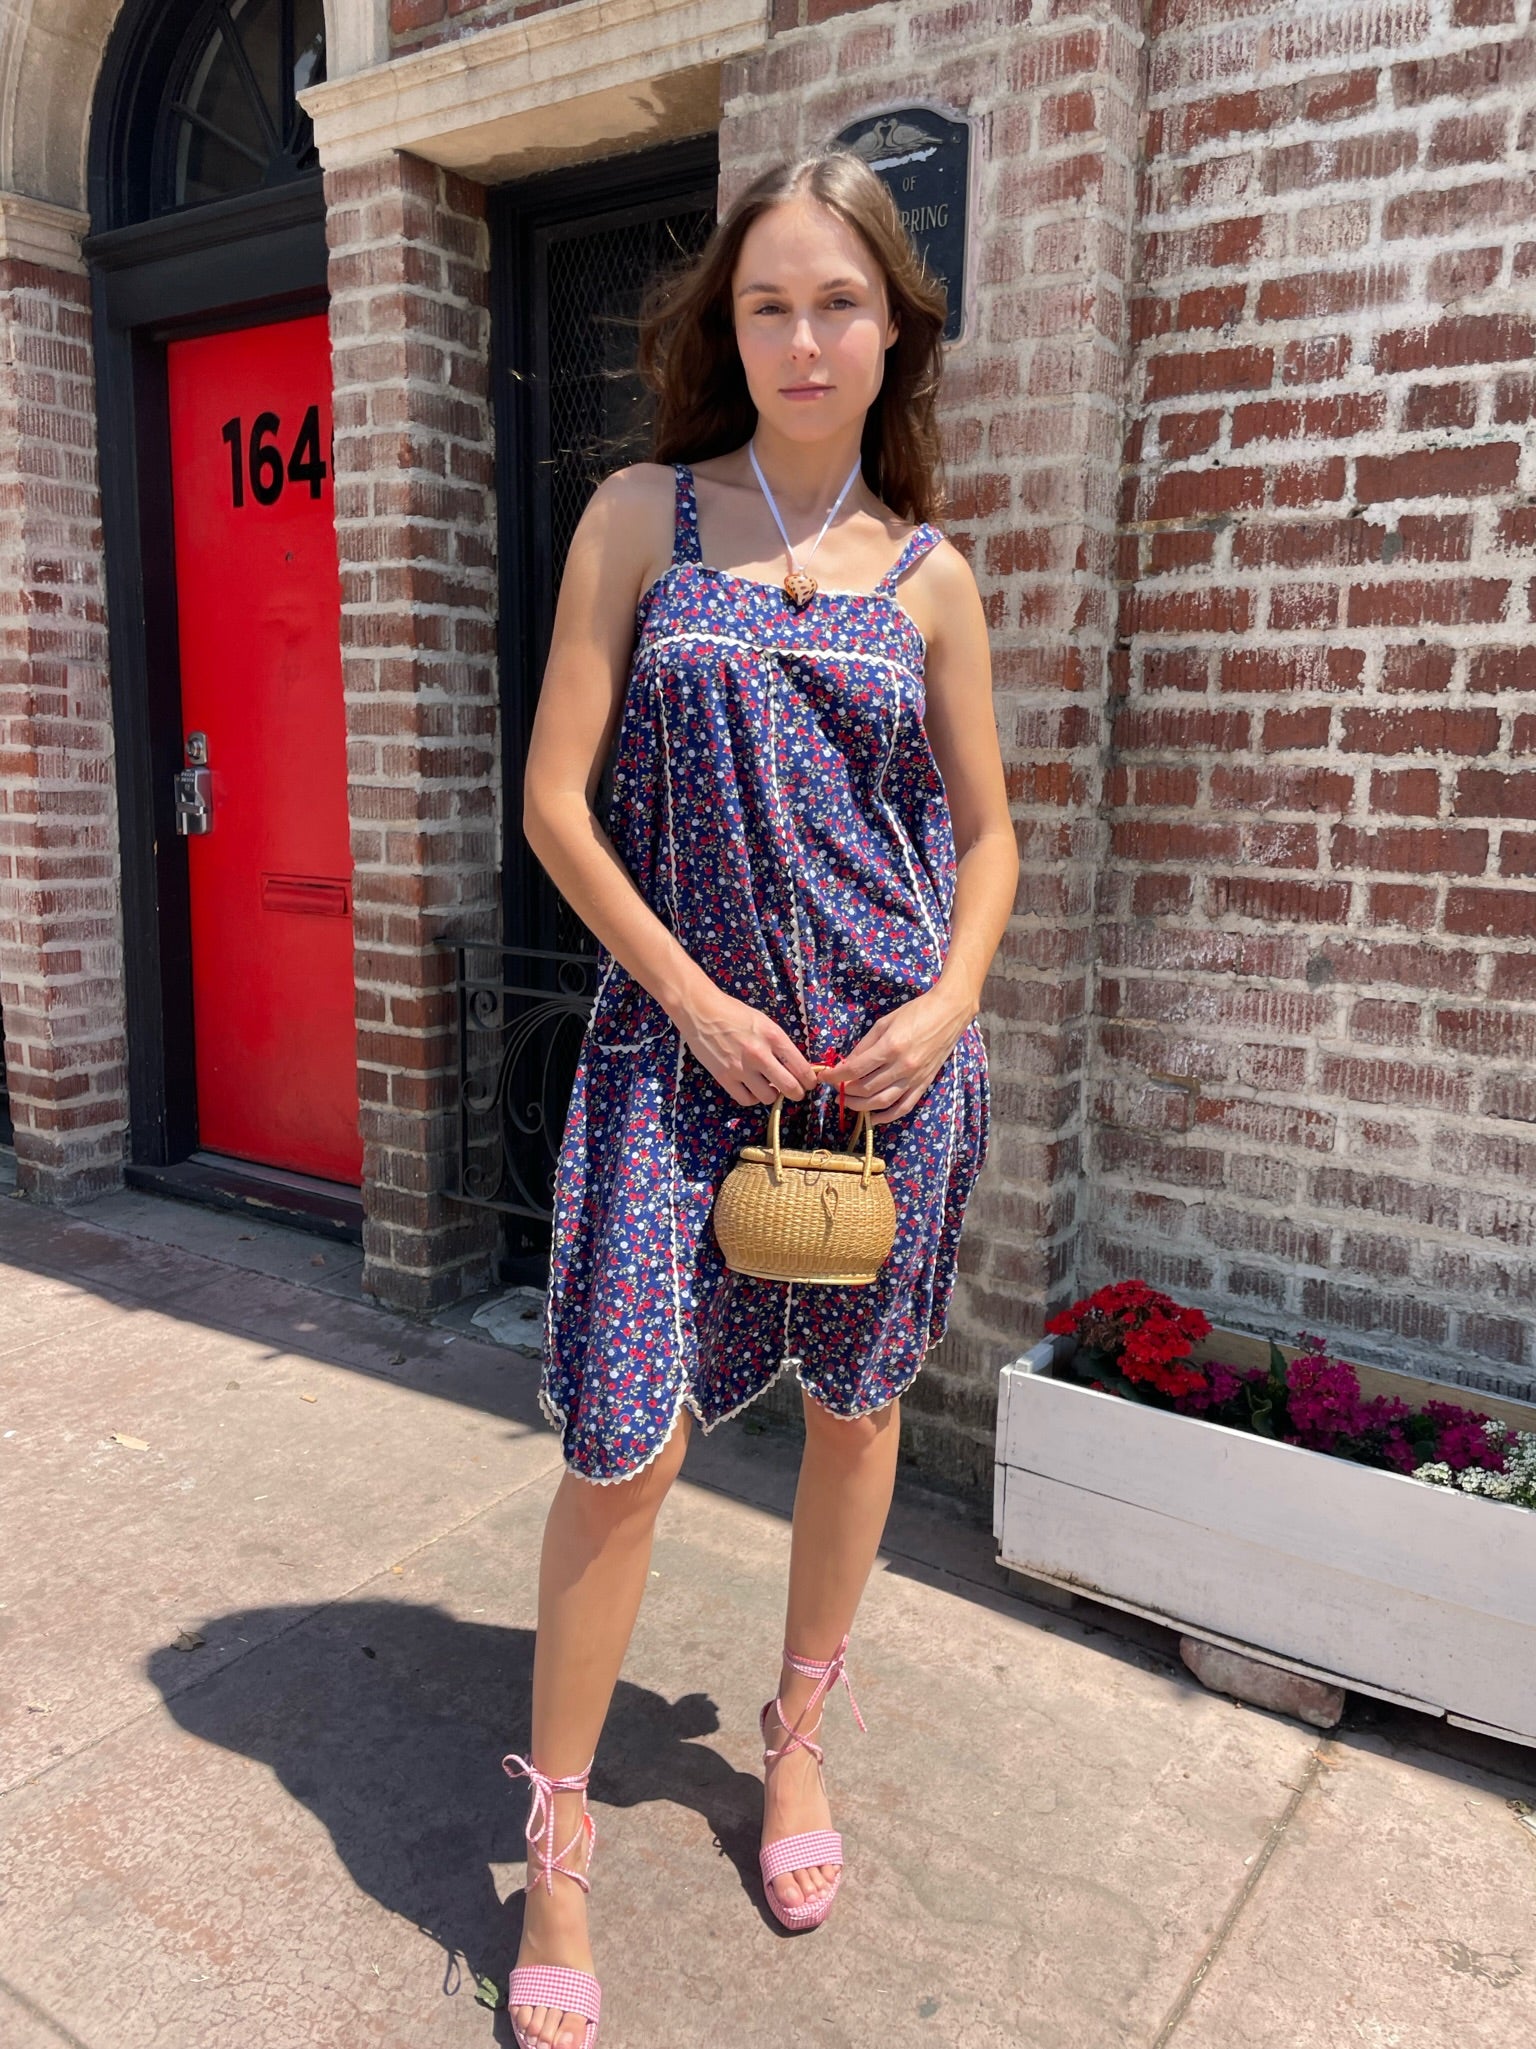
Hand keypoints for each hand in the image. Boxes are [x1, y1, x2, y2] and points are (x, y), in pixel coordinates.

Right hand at [673, 987, 822, 1107]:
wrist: (701, 1011)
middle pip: (789, 1087)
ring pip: (769, 1097)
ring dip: (773, 1095)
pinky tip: (753, 1090)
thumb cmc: (734, 1013)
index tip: (809, 1083)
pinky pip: (746, 1099)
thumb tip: (793, 1065)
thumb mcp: (764, 1022)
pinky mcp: (724, 1077)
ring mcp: (741, 1067)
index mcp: (773, 1036)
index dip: (809, 1080)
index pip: (801, 1067)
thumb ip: (779, 1043)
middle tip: (796, 1092)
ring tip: (770, 1088)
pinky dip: (753, 1098)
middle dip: (797, 1093)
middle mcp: (760, 1054)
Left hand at [815, 987, 975, 1127]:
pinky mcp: (924, 1084)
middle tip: (836, 1087)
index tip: (825, 1077)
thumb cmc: (916, 1012)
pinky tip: (874, 1118)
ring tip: (849, 1102)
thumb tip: (847, 1063)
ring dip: (861, 1106)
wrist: (949, 1012)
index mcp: (890, 1047)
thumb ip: (864, 1045)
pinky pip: (904, 1106)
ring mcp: (914, 1078)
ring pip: (882, 1101)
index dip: (836, 1076)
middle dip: (846, 1091)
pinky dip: (887, 1116)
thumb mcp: (884, 1023)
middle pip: (866, 1088)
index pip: (855, 1070)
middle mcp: (902, 1066)